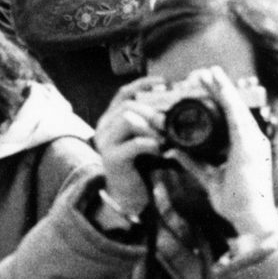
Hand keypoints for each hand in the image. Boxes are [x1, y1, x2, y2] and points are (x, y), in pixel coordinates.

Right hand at [95, 76, 170, 217]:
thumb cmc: (139, 165)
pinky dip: (151, 144)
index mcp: (111, 119)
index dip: (143, 84)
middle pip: (127, 104)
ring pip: (127, 118)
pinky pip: (133, 144)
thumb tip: (173, 102)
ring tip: (165, 136)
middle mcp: (104, 127)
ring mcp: (105, 142)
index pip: (124, 92)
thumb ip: (150, 122)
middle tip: (168, 120)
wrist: (126, 196)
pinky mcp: (112, 159)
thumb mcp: (144, 138)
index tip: (165, 82)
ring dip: (150, 125)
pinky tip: (161, 151)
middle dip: (151, 109)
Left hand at [168, 66, 277, 237]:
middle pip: (234, 108)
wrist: (251, 220)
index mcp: (246, 147)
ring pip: (235, 106)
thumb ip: (194, 163)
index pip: (230, 118)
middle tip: (203, 73)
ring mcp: (253, 141)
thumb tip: (174, 150)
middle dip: (218, 89)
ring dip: (222, 87)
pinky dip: (226, 97)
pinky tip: (217, 83)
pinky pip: (236, 115)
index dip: (219, 100)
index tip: (204, 86)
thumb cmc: (236, 202)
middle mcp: (253, 140)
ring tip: (208, 71)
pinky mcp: (249, 145)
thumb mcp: (210, 178)